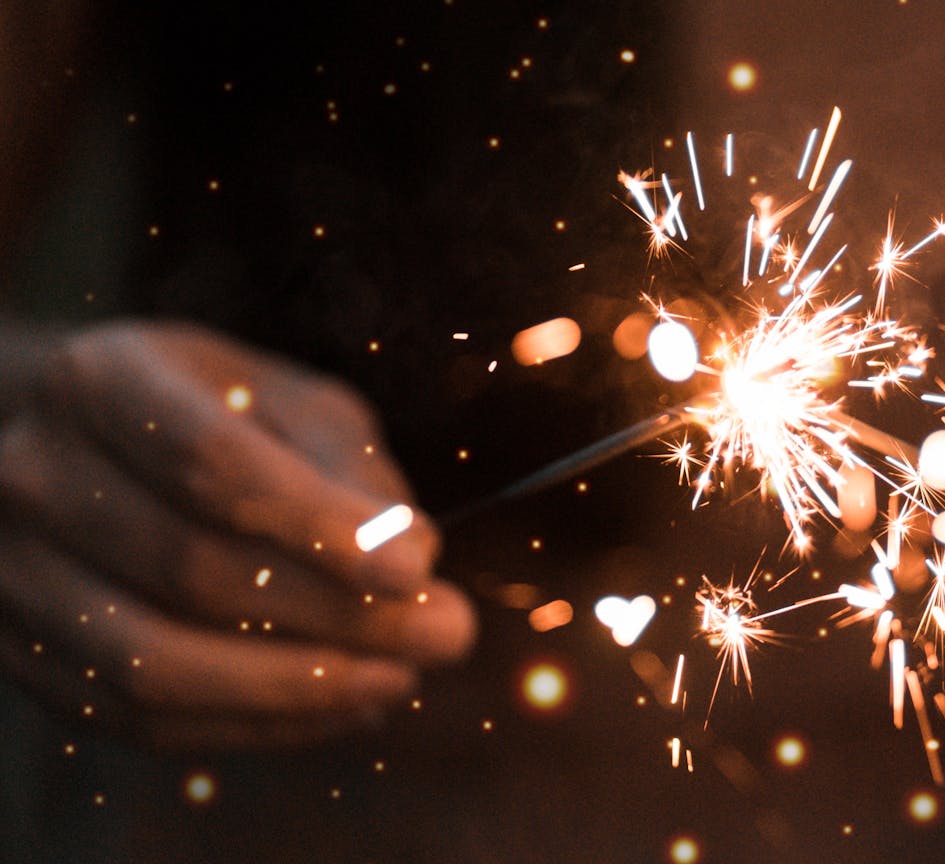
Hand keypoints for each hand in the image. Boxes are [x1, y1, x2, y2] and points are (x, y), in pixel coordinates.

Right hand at [0, 321, 475, 749]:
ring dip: (298, 689)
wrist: (82, 450)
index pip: (213, 466)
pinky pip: (137, 720)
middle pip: (194, 570)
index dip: (320, 528)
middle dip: (338, 616)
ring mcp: (12, 573)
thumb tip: (414, 558)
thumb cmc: (216, 415)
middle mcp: (36, 475)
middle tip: (448, 635)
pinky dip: (252, 726)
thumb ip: (352, 468)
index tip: (416, 573)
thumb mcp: (289, 401)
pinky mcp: (23, 656)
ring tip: (402, 679)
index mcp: (103, 382)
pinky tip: (342, 708)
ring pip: (156, 662)